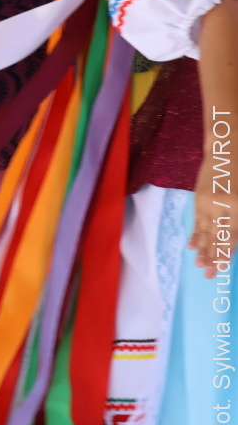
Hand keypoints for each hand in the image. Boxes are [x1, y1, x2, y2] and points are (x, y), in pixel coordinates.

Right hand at [192, 156, 237, 277]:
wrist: (227, 150)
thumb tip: (234, 238)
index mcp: (236, 205)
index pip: (231, 234)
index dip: (226, 251)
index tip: (222, 267)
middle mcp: (220, 206)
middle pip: (216, 236)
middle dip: (212, 256)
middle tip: (208, 274)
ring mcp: (207, 203)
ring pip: (204, 230)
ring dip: (202, 249)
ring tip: (198, 265)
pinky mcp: (199, 199)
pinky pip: (197, 220)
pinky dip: (194, 234)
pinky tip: (191, 246)